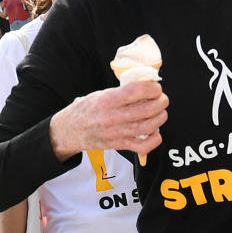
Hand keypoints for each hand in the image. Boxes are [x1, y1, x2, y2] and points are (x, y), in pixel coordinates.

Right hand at [49, 80, 168, 162]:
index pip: (135, 91)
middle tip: (162, 99)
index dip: (151, 88)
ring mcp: (116, 133)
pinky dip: (154, 140)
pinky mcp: (119, 145)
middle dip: (161, 102)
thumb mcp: (101, 94)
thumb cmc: (86, 109)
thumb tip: (145, 85)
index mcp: (107, 100)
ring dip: (160, 119)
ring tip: (161, 112)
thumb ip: (121, 91)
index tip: (156, 87)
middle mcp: (112, 117)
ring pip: (147, 127)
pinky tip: (155, 131)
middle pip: (146, 110)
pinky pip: (142, 147)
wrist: (69, 131)